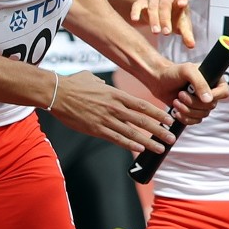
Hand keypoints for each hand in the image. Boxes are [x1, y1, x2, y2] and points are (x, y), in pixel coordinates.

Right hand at [49, 71, 177, 153]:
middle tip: (171, 138)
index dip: (158, 113)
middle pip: (142, 121)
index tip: (169, 119)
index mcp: (116, 94)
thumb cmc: (74, 84)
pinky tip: (140, 149)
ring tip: (160, 148)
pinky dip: (130, 144)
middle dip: (159, 131)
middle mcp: (115, 107)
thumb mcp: (93, 79)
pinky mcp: (96, 129)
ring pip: (132, 133)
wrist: (57, 93)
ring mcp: (106, 119)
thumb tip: (104, 84)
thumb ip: (103, 84)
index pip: (142, 105)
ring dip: (148, 142)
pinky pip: (116, 139)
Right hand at [129, 0, 194, 46]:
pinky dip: (135, 11)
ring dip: (154, 19)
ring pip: (152, 6)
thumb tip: (191, 46)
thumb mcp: (181, 25)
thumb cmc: (174, 18)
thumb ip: (187, 34)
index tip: (182, 4)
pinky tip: (134, 20)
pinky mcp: (141, 1)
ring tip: (156, 32)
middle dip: (165, 18)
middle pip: (165, 4)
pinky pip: (137, 4)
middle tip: (166, 33)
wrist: (159, 12)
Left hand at [148, 59, 228, 126]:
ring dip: (187, 110)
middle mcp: (210, 92)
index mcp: (214, 80)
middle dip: (193, 103)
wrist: (159, 80)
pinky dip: (185, 118)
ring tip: (176, 101)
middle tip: (180, 94)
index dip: (213, 96)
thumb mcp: (187, 71)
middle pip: (211, 106)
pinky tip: (176, 111)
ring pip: (203, 115)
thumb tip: (209, 100)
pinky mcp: (193, 112)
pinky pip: (195, 121)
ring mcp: (202, 103)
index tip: (198, 94)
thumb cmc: (173, 72)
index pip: (224, 92)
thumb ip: (200, 83)